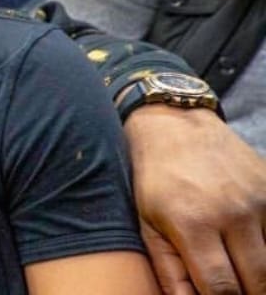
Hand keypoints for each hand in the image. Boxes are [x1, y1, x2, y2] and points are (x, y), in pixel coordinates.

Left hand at [125, 105, 265, 293]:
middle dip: (250, 293)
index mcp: (193, 223)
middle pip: (259, 281)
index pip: (222, 288)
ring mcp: (259, 199)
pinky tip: (252, 247)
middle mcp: (233, 212)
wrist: (174, 125)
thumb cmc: (154, 179)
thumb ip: (169, 269)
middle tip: (235, 288)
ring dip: (261, 271)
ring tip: (242, 268)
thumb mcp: (147, 223)